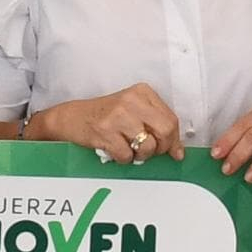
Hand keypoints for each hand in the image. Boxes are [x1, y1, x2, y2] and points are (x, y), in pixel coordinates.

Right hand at [34, 86, 181, 164]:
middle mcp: (131, 101)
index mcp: (142, 92)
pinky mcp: (105, 131)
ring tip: (129, 149)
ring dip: (140, 155)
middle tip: (150, 151)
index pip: (171, 119)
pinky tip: (115, 150)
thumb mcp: (133, 111)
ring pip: (147, 146)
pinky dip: (123, 158)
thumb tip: (178, 152)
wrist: (73, 117)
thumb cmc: (106, 116)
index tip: (172, 151)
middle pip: (165, 131)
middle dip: (161, 148)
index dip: (174, 140)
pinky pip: (126, 155)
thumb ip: (157, 126)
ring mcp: (118, 115)